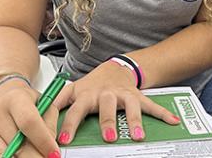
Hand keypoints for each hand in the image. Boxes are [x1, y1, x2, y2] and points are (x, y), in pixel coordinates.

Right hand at [0, 79, 58, 157]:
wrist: (4, 97)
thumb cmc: (28, 103)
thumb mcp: (45, 105)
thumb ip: (50, 125)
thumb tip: (50, 151)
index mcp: (15, 99)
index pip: (29, 122)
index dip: (43, 141)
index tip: (55, 155)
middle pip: (15, 145)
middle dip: (34, 157)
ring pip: (0, 156)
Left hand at [53, 61, 178, 146]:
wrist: (114, 69)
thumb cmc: (91, 87)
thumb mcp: (72, 92)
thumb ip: (57, 105)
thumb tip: (38, 121)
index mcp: (85, 95)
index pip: (74, 109)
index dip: (69, 124)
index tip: (63, 140)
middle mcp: (104, 94)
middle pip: (105, 106)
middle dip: (107, 122)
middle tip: (108, 138)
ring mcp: (123, 95)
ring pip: (130, 106)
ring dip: (134, 120)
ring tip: (137, 136)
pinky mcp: (138, 97)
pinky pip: (152, 105)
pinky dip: (163, 114)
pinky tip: (173, 122)